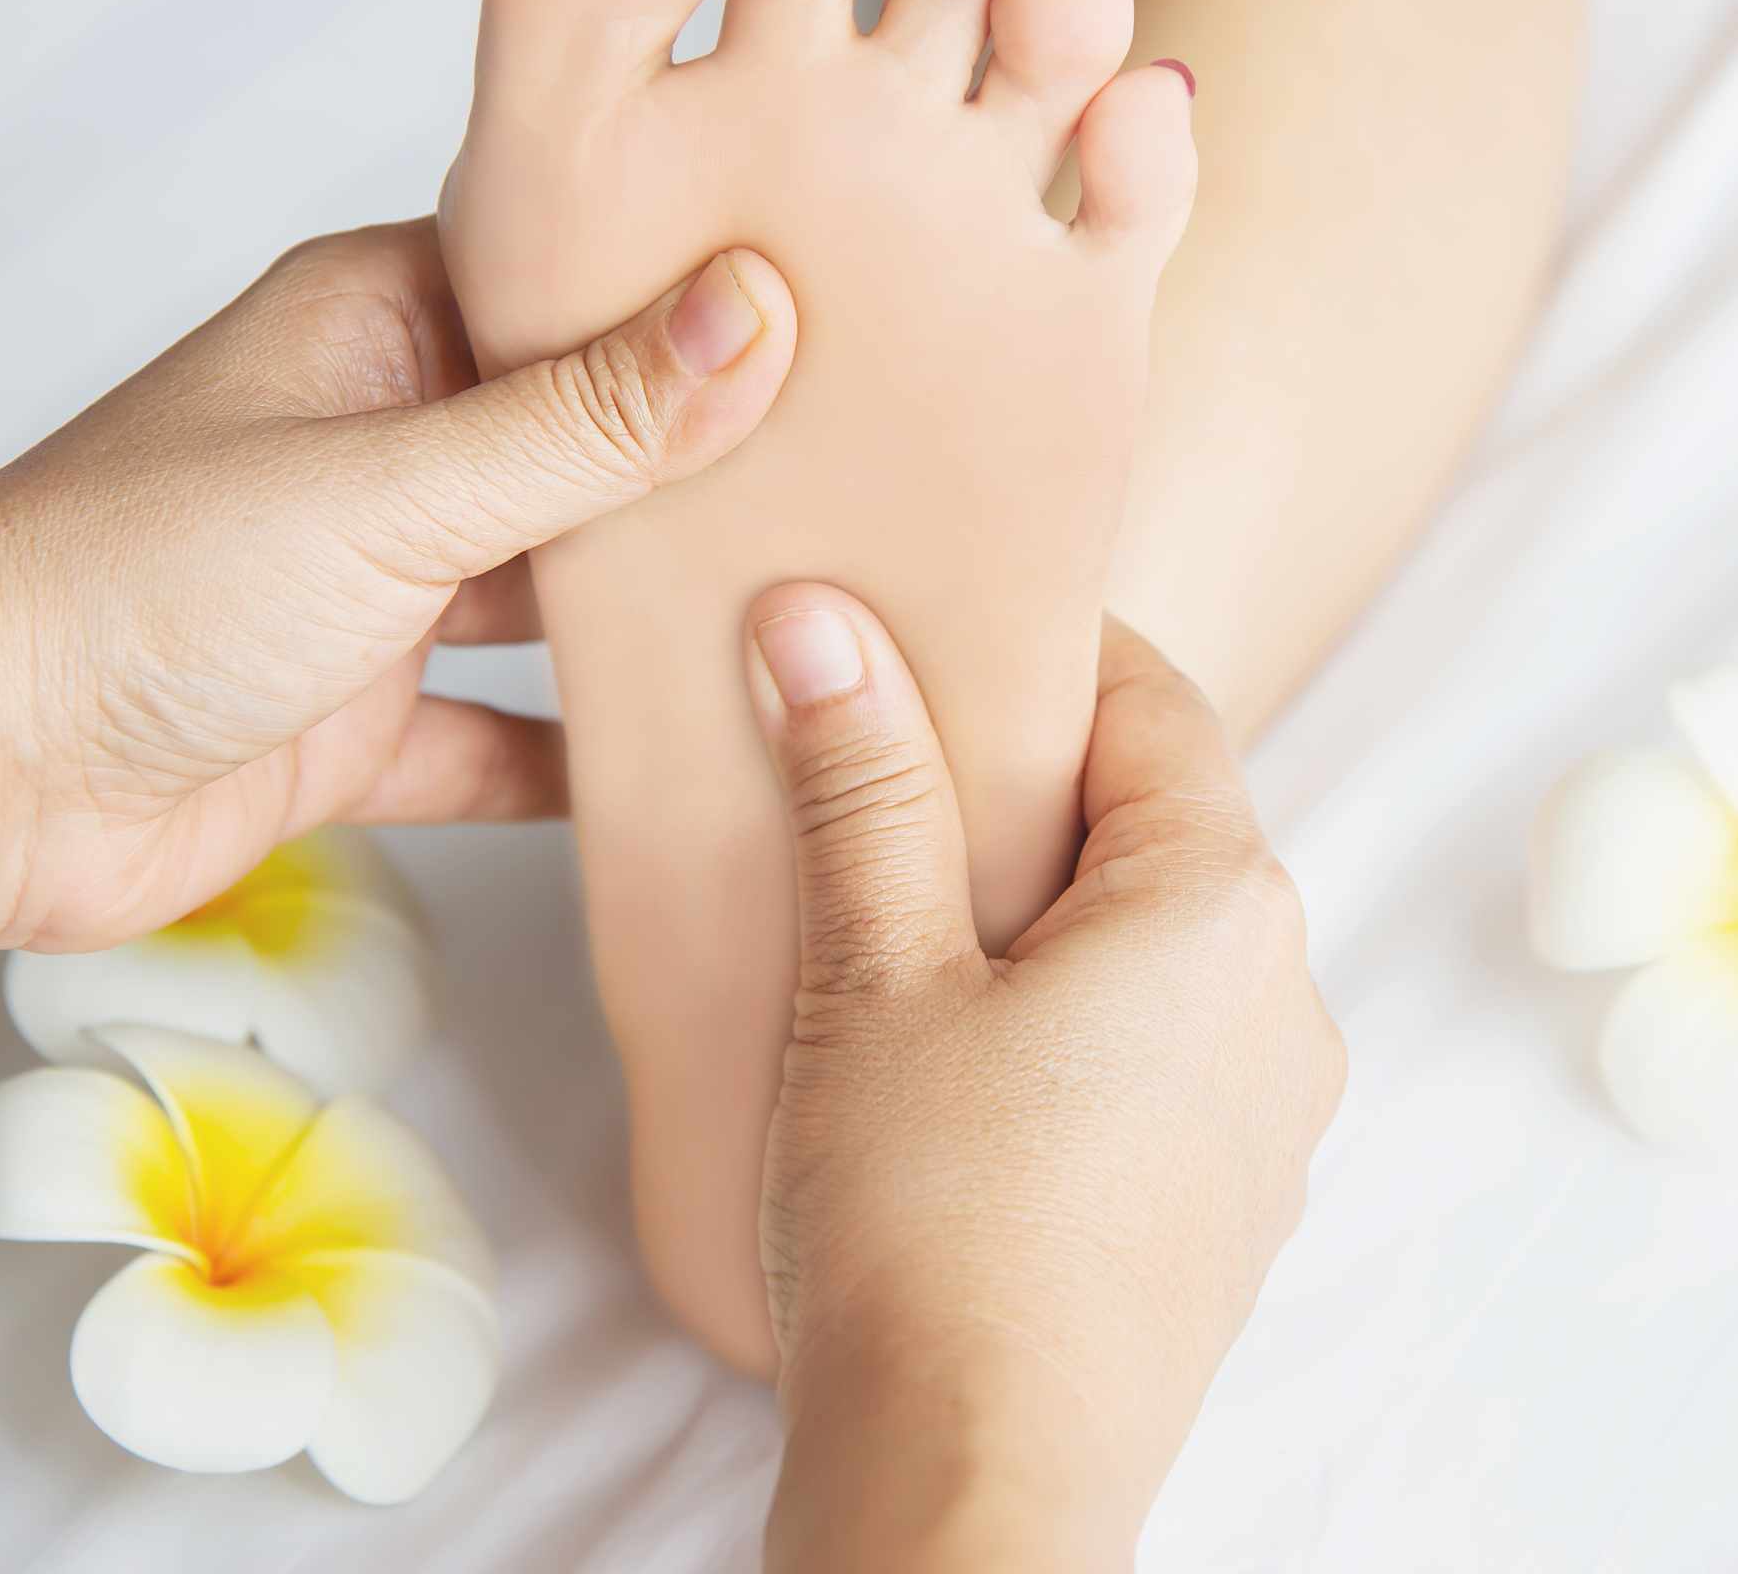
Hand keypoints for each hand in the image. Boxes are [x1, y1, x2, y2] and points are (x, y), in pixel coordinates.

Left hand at [0, 220, 794, 971]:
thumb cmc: (120, 587)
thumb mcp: (392, 489)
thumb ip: (584, 423)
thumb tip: (750, 317)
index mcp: (378, 331)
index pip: (571, 282)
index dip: (700, 298)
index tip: (840, 314)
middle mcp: (386, 446)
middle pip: (583, 446)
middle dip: (698, 471)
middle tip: (857, 474)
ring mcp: (377, 588)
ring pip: (551, 594)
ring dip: (648, 616)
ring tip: (796, 612)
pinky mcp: (364, 718)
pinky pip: (503, 736)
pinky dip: (578, 758)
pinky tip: (678, 764)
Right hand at [746, 588, 1345, 1571]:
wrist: (973, 1485)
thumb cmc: (926, 1219)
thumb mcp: (874, 972)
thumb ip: (864, 782)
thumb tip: (821, 618)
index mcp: (1222, 903)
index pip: (1151, 700)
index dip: (1040, 651)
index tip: (931, 637)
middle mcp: (1282, 995)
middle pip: (1158, 817)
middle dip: (1028, 780)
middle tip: (888, 770)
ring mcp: (1268, 1110)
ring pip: (1157, 935)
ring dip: (1047, 900)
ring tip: (905, 908)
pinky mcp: (1226, 1200)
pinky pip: (1161, 1041)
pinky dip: (1074, 1004)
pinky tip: (964, 1047)